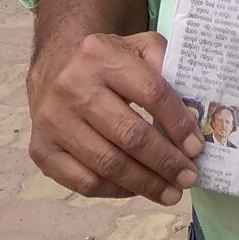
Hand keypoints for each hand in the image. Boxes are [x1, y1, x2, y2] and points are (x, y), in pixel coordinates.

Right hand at [27, 30, 201, 205]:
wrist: (53, 67)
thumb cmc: (106, 61)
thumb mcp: (137, 46)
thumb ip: (166, 66)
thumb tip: (194, 112)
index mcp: (101, 55)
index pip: (151, 93)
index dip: (177, 123)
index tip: (196, 147)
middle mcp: (73, 87)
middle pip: (130, 135)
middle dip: (166, 162)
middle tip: (189, 177)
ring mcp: (53, 121)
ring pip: (108, 164)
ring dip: (146, 184)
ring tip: (171, 192)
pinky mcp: (41, 150)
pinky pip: (84, 182)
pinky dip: (116, 191)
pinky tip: (137, 189)